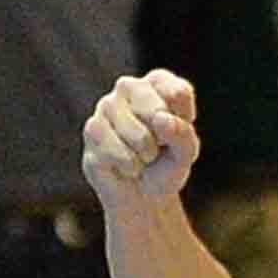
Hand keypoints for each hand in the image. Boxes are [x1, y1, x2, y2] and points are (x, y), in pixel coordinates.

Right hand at [83, 70, 200, 202]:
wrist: (141, 194)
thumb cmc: (166, 165)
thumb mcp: (185, 152)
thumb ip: (182, 134)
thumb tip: (161, 119)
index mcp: (157, 84)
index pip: (178, 93)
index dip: (184, 122)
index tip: (179, 134)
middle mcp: (129, 87)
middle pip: (156, 110)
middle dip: (162, 141)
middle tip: (158, 147)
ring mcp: (106, 106)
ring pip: (137, 134)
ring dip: (146, 156)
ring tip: (142, 158)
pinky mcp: (92, 129)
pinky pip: (118, 152)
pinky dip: (130, 166)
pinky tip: (126, 166)